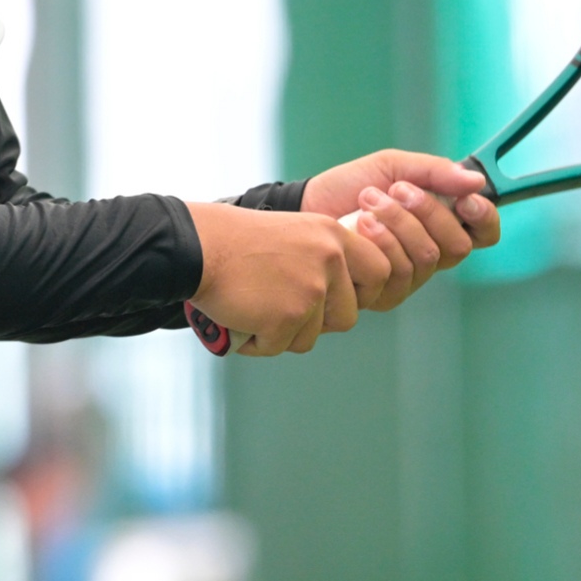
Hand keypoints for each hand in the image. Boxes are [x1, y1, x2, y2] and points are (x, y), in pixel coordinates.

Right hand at [186, 202, 392, 355]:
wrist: (200, 246)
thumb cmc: (238, 243)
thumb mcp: (295, 235)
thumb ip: (323, 259)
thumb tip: (342, 301)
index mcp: (333, 237)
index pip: (380, 272)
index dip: (363, 293)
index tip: (337, 298)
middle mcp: (329, 261)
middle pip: (346, 316)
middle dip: (317, 323)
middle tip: (285, 312)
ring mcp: (310, 290)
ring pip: (311, 337)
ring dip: (284, 333)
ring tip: (256, 311)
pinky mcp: (286, 317)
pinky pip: (280, 346)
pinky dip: (258, 342)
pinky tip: (241, 320)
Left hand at [302, 150, 499, 308]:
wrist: (306, 206)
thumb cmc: (349, 186)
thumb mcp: (393, 167)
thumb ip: (434, 172)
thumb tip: (476, 181)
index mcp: (441, 223)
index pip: (484, 233)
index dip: (483, 218)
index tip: (466, 200)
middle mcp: (431, 254)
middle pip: (458, 247)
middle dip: (428, 213)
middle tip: (398, 189)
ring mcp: (409, 277)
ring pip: (427, 259)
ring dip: (397, 222)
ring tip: (368, 201)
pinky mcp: (383, 293)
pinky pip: (398, 272)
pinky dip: (380, 242)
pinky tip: (359, 225)